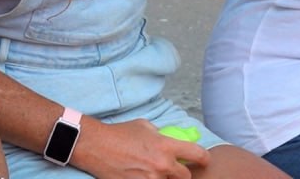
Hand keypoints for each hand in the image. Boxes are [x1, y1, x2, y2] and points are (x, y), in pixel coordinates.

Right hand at [75, 118, 208, 178]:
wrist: (96, 146)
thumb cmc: (119, 133)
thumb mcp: (144, 126)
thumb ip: (160, 135)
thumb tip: (169, 140)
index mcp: (166, 146)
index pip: (197, 154)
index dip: (204, 158)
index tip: (203, 160)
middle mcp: (162, 165)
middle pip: (185, 177)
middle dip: (182, 174)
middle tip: (175, 170)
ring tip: (153, 171)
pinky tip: (143, 175)